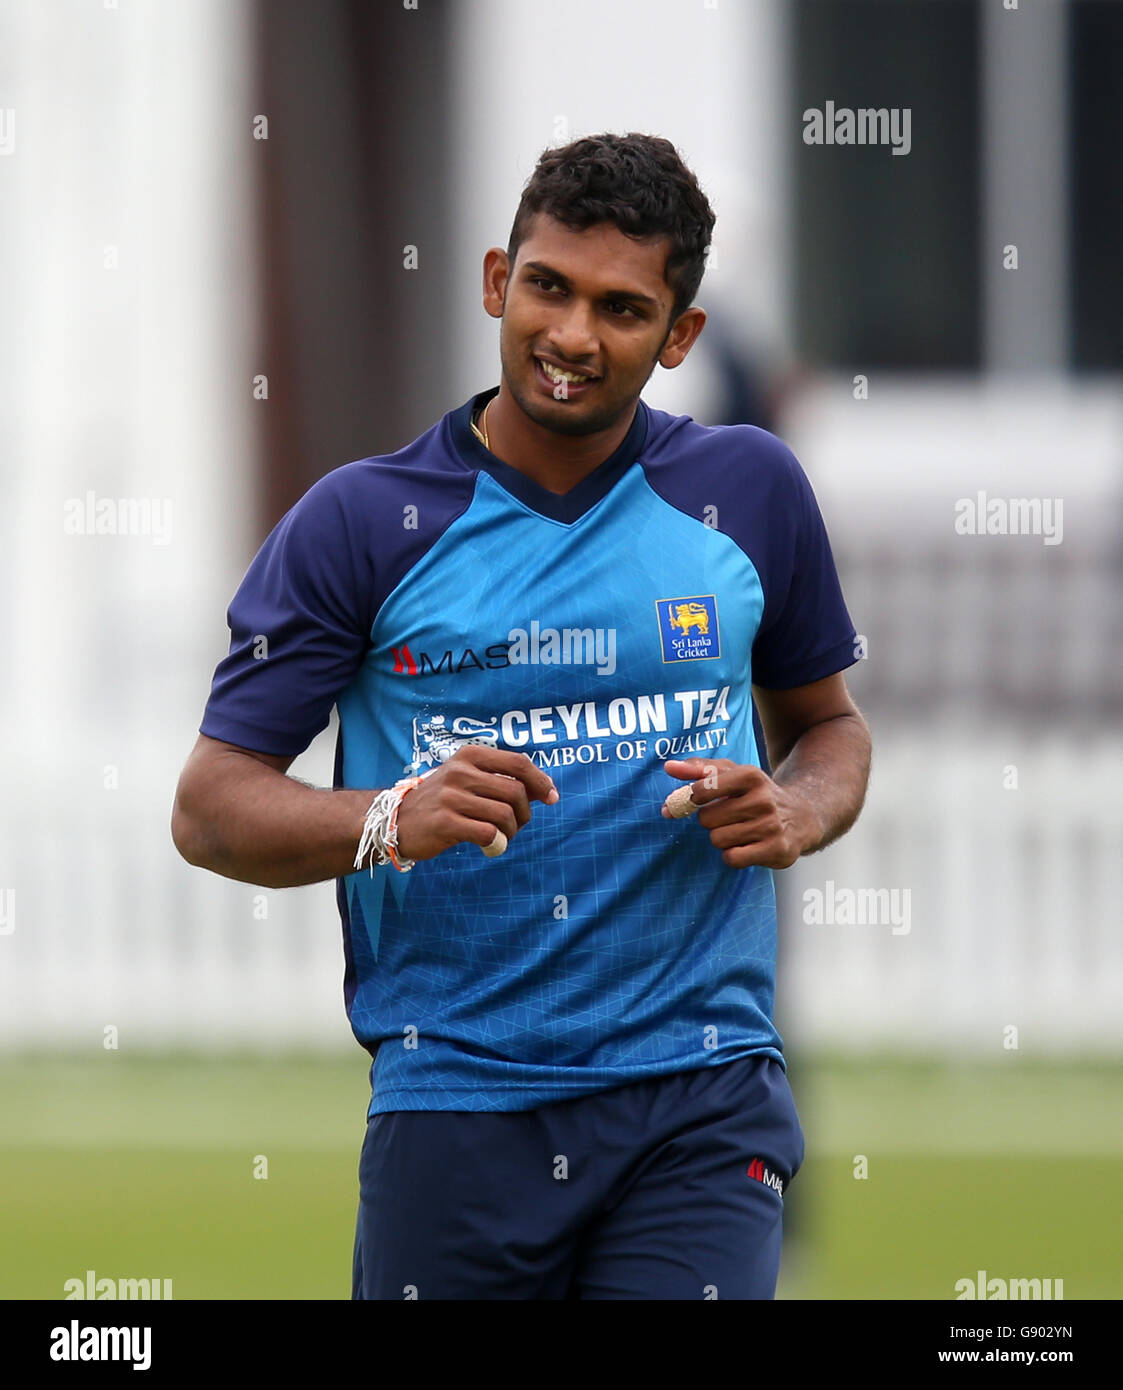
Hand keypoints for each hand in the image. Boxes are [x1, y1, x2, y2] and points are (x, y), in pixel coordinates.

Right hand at [395, 746, 558, 860]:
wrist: (397, 820)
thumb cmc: (442, 801)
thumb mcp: (467, 777)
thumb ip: (501, 779)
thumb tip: (545, 790)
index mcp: (469, 755)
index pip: (518, 763)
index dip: (540, 781)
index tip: (551, 797)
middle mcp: (460, 771)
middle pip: (515, 792)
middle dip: (525, 814)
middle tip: (516, 825)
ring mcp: (451, 796)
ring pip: (504, 815)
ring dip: (511, 832)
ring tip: (501, 837)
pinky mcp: (444, 822)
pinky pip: (488, 833)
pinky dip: (496, 843)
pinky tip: (489, 846)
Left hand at [661, 758, 821, 869]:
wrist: (802, 816)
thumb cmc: (756, 794)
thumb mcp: (732, 774)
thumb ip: (698, 769)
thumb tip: (668, 767)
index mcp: (750, 775)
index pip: (702, 789)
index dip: (694, 798)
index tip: (698, 800)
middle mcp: (762, 799)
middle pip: (707, 819)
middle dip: (712, 821)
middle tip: (730, 817)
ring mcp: (771, 826)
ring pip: (718, 839)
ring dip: (723, 838)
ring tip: (742, 830)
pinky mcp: (776, 850)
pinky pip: (732, 858)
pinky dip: (733, 854)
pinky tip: (747, 845)